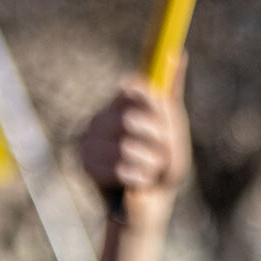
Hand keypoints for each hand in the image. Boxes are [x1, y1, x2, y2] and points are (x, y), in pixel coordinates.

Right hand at [77, 68, 189, 229]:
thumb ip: (171, 95)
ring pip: (128, 147)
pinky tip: (137, 182)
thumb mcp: (175, 131)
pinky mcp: (83, 165)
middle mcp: (102, 117)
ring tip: (149, 170)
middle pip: (135, 119)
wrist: (148, 207)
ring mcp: (88, 140)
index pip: (135, 88)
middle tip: (161, 154)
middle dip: (160, 141)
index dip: (154, 107)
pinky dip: (138, 178)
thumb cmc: (163, 166)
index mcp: (122, 104)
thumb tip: (178, 52)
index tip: (163, 122)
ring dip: (151, 164)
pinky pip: (119, 168)